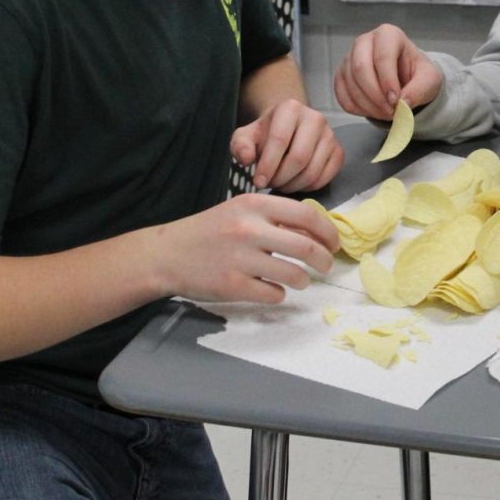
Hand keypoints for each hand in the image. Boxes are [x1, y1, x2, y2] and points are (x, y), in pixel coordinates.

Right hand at [153, 194, 339, 305]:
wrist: (166, 254)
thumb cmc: (209, 232)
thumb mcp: (240, 212)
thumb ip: (274, 217)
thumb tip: (317, 231)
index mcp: (254, 205)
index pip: (306, 214)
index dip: (327, 231)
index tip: (333, 243)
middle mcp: (249, 229)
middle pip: (306, 247)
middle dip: (324, 260)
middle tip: (326, 266)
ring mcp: (240, 258)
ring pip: (293, 274)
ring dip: (303, 280)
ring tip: (300, 280)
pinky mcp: (232, 285)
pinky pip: (272, 294)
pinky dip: (279, 294)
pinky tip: (272, 289)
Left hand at [230, 99, 343, 191]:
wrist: (288, 128)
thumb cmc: (266, 133)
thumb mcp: (246, 136)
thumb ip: (240, 146)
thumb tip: (247, 159)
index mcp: (290, 108)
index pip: (279, 140)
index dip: (267, 165)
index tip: (258, 182)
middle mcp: (315, 118)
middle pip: (299, 158)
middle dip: (281, 178)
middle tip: (270, 184)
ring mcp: (330, 135)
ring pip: (313, 170)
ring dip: (293, 185)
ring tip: (281, 184)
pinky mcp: (338, 151)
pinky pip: (325, 177)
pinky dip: (309, 187)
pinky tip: (295, 183)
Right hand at [334, 24, 442, 120]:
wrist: (406, 78)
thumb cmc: (417, 73)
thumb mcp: (429, 80)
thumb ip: (419, 90)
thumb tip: (402, 103)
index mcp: (388, 34)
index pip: (382, 56)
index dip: (388, 81)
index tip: (396, 101)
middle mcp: (364, 41)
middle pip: (360, 69)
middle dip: (376, 96)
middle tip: (391, 112)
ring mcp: (349, 58)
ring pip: (350, 84)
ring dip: (368, 106)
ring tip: (387, 113)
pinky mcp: (341, 75)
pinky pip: (342, 96)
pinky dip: (357, 109)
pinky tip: (374, 111)